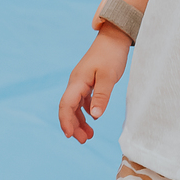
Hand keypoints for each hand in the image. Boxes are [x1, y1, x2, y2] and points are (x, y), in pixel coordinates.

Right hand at [58, 26, 129, 143]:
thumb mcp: (108, 77)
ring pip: (74, 106)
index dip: (66, 121)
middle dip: (73, 126)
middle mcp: (75, 83)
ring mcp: (81, 82)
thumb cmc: (111, 55)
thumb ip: (101, 97)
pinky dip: (85, 112)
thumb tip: (94, 117)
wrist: (114, 38)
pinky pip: (81, 101)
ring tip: (89, 136)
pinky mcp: (88, 82)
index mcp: (77, 81)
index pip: (66, 105)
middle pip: (68, 108)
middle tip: (84, 141)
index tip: (70, 136)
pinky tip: (92, 120)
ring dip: (79, 121)